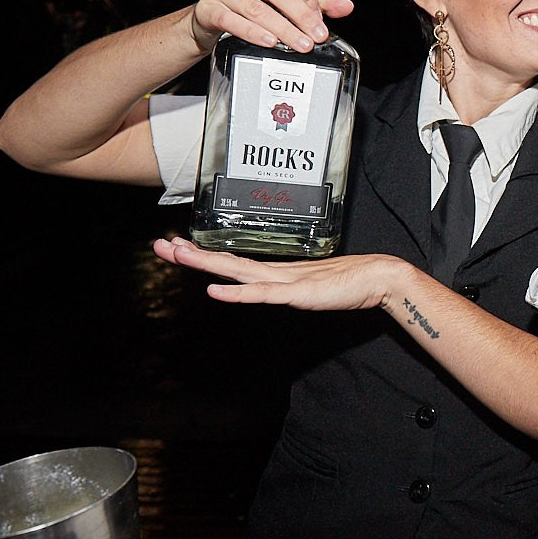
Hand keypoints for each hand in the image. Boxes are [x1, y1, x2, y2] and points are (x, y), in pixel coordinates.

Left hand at [153, 236, 396, 309]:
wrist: (377, 278)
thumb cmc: (348, 283)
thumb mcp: (310, 289)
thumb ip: (289, 289)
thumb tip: (271, 289)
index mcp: (275, 272)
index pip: (230, 262)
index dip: (203, 254)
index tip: (177, 247)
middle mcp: (274, 272)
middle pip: (225, 261)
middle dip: (191, 254)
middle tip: (160, 245)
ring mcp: (284, 281)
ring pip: (236, 271)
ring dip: (205, 263)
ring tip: (177, 254)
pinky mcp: (297, 293)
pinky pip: (261, 294)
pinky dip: (237, 292)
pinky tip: (215, 290)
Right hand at [188, 0, 354, 54]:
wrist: (211, 17)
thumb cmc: (251, 0)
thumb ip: (314, 0)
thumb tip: (345, 6)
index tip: (320, 21)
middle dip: (300, 16)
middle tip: (315, 37)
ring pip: (256, 8)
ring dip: (281, 29)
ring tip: (298, 44)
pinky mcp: (207, 6)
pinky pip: (231, 20)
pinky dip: (252, 33)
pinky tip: (269, 42)